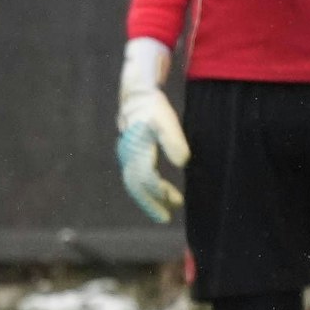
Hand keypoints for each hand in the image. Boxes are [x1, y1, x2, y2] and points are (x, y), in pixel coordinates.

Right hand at [115, 37, 189, 222]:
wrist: (136, 92)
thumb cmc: (152, 106)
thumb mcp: (166, 121)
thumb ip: (174, 141)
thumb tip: (183, 163)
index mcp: (136, 150)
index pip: (146, 180)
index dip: (158, 195)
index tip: (173, 205)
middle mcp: (128, 156)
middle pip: (137, 187)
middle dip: (152, 203)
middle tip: (167, 218)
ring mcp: (127, 155)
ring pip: (136, 184)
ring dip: (152, 197)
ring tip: (171, 204)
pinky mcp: (130, 154)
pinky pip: (137, 177)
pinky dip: (149, 188)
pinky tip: (163, 190)